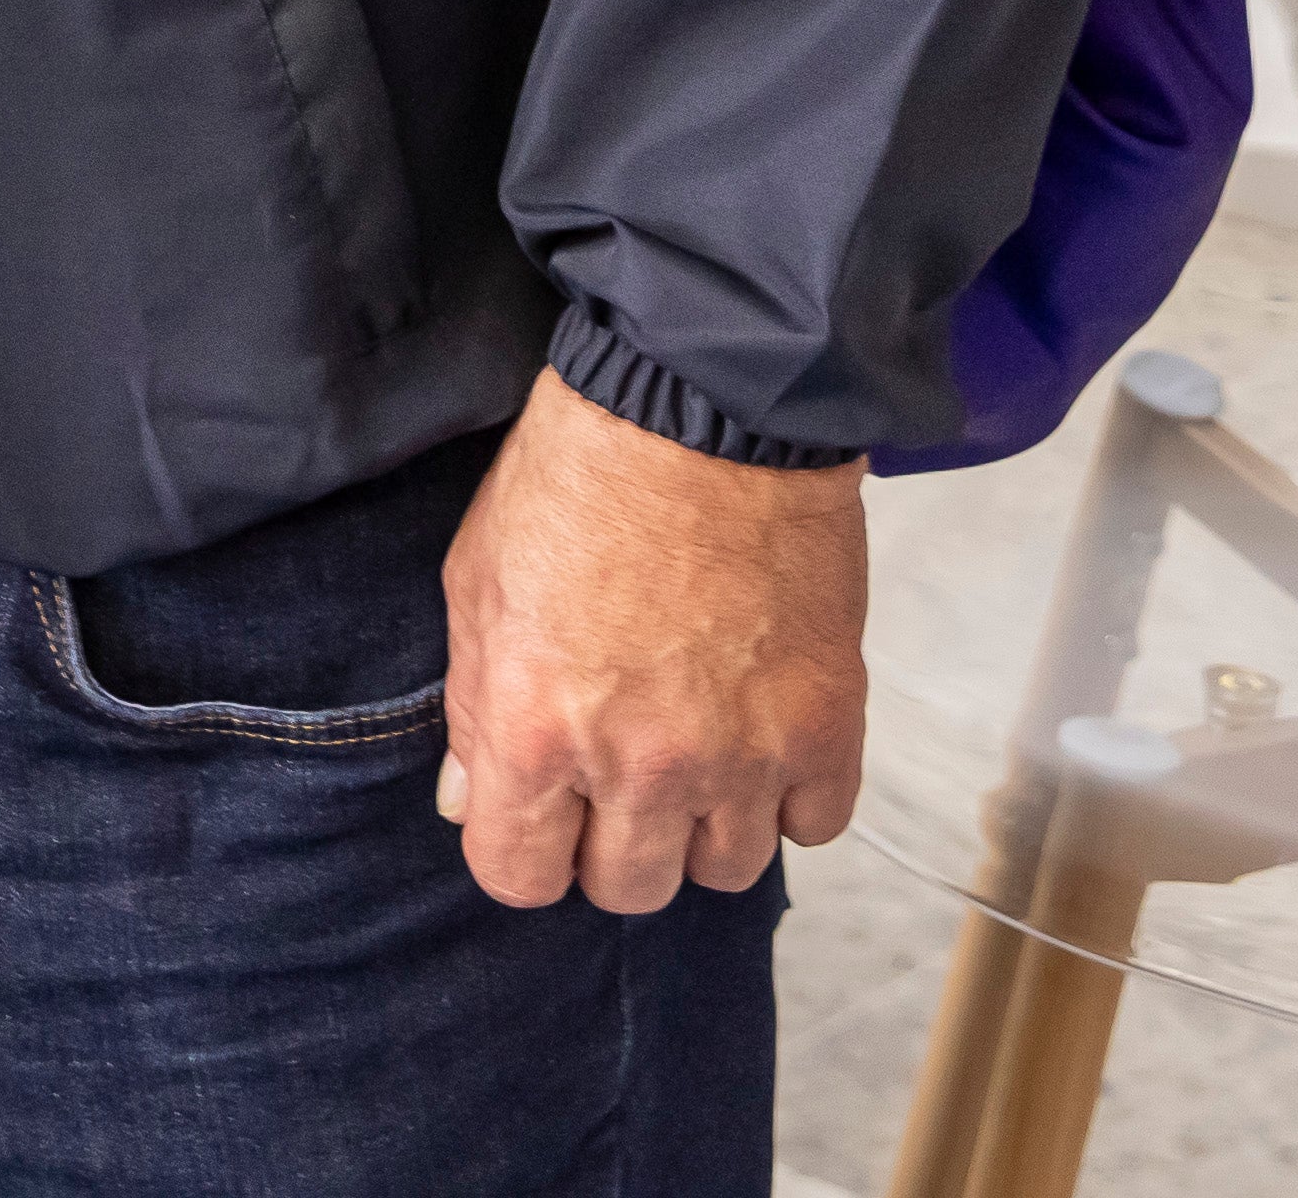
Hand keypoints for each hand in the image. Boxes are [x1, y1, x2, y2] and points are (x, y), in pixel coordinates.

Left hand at [434, 371, 864, 911]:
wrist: (705, 408)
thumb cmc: (578, 478)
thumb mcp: (477, 583)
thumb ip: (474, 708)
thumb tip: (470, 802)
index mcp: (535, 731)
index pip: (519, 876)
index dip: (523, 848)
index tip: (537, 814)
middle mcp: (641, 765)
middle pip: (630, 888)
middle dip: (614, 842)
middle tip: (618, 774)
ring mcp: (743, 755)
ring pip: (727, 871)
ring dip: (706, 823)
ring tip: (695, 747)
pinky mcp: (827, 728)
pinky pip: (814, 827)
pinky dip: (790, 796)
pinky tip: (760, 735)